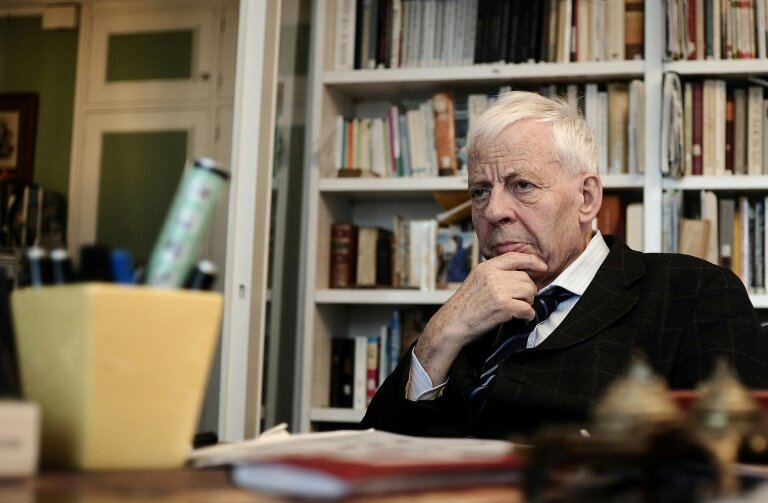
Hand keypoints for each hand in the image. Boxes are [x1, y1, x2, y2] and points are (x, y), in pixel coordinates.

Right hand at [414, 252, 546, 383]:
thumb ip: (494, 275)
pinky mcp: (503, 306)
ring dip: (528, 302)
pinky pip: (527, 309)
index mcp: (485, 267)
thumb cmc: (464, 307)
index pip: (514, 257)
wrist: (452, 324)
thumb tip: (520, 275)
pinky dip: (528, 315)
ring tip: (518, 309)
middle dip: (528, 290)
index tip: (542, 267)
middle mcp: (492, 276)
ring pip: (529, 292)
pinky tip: (521, 318)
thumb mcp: (476, 281)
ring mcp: (498, 290)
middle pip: (525, 278)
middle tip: (522, 300)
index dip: (532, 261)